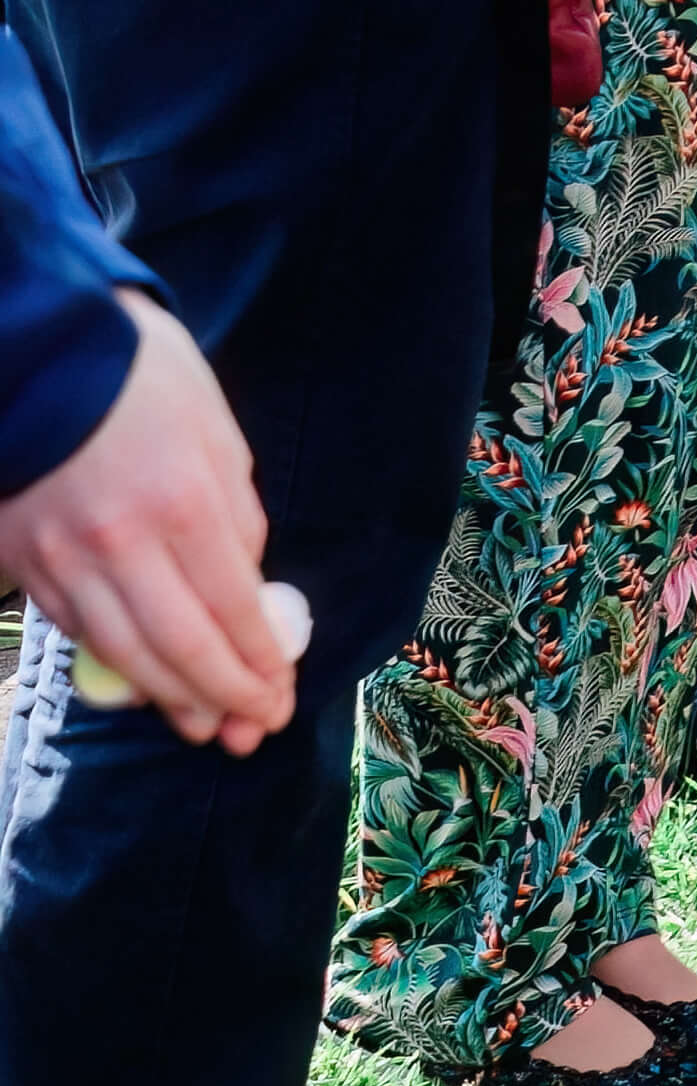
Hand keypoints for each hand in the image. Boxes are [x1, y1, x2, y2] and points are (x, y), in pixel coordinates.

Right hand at [0, 296, 285, 753]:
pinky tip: (144, 684)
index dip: (259, 662)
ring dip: (168, 697)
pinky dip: (115, 664)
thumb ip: (235, 515)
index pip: (232, 608)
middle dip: (222, 696)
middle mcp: (121, 541)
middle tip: (251, 732)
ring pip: (122, 650)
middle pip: (178, 644)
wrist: (40, 352)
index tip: (282, 696)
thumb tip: (245, 584)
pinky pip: (77, 627)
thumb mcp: (217, 433)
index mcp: (184, 502)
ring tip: (204, 726)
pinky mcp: (24, 562)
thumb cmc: (143, 379)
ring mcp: (64, 556)